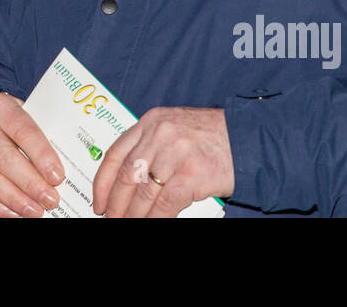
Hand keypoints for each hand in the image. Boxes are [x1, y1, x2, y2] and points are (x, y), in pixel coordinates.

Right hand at [0, 91, 63, 217]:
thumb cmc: (2, 122)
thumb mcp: (19, 116)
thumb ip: (37, 136)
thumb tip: (55, 172)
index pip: (23, 130)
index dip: (41, 155)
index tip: (57, 177)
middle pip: (4, 157)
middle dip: (30, 184)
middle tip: (50, 200)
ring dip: (14, 199)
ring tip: (34, 211)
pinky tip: (12, 213)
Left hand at [93, 106, 233, 217]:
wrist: (248, 139)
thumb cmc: (211, 136)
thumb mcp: (174, 128)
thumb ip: (149, 146)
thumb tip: (127, 180)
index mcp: (151, 121)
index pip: (115, 153)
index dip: (103, 182)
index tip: (98, 200)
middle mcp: (160, 134)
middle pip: (127, 175)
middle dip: (116, 202)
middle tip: (111, 217)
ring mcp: (176, 154)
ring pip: (143, 193)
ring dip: (132, 215)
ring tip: (127, 223)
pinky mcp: (191, 174)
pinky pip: (164, 204)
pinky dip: (154, 219)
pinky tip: (150, 224)